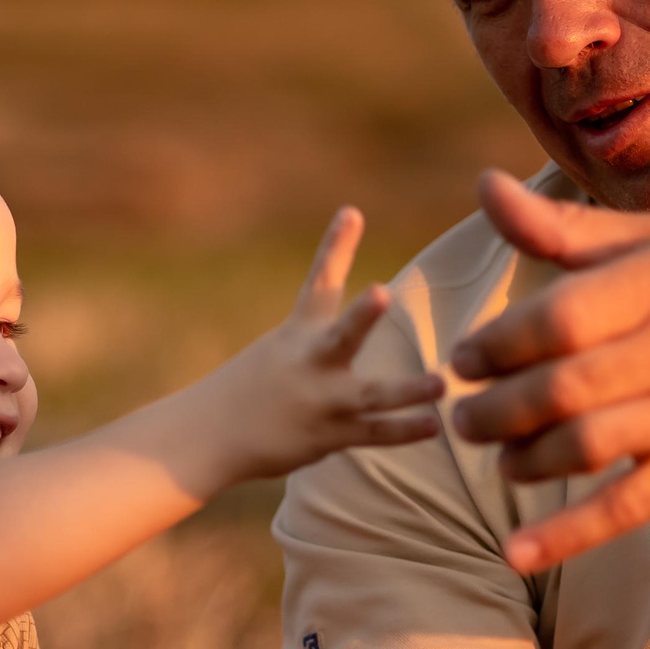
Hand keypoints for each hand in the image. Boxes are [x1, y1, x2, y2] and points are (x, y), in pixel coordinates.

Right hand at [197, 206, 446, 481]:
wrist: (208, 434)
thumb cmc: (249, 388)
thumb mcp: (280, 350)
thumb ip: (320, 335)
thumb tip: (360, 312)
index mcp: (299, 333)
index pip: (320, 282)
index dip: (336, 246)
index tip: (352, 213)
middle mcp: (311, 361)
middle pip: (340, 335)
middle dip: (361, 316)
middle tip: (381, 293)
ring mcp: (321, 400)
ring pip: (370, 395)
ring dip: (406, 391)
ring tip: (441, 383)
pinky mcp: (328, 435)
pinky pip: (373, 433)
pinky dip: (404, 431)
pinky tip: (433, 424)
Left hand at [446, 170, 649, 572]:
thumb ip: (564, 228)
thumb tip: (484, 189)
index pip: (560, 317)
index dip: (498, 343)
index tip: (463, 359)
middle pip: (563, 387)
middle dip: (496, 409)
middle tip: (463, 418)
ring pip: (585, 446)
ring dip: (523, 459)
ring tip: (499, 457)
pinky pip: (625, 509)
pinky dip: (566, 534)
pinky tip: (517, 551)